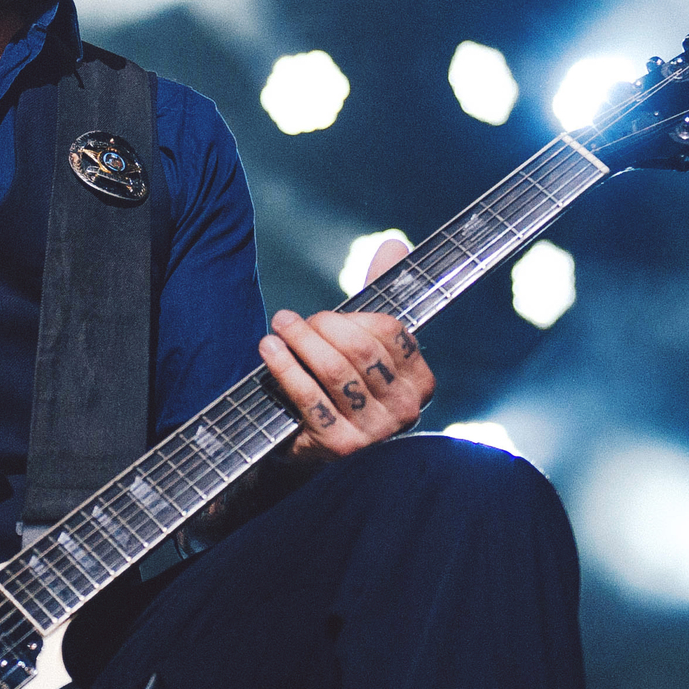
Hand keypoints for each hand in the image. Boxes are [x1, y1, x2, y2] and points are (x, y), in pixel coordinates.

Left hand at [257, 237, 434, 463]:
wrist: (310, 443)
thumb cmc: (341, 381)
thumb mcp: (363, 341)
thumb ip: (380, 293)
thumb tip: (393, 243)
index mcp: (421, 382)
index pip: (391, 331)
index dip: (355, 317)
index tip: (328, 316)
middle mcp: (406, 410)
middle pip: (361, 349)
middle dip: (323, 326)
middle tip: (293, 320)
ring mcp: (375, 432)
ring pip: (334, 370)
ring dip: (300, 340)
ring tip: (279, 325)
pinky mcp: (340, 445)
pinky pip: (309, 396)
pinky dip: (284, 367)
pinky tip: (268, 349)